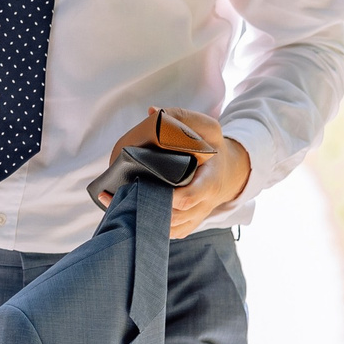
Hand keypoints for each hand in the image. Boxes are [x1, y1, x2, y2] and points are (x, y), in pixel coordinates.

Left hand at [102, 106, 248, 237]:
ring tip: (113, 198)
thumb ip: (185, 119)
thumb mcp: (209, 130)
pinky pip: (165, 232)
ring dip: (140, 216)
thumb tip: (152, 111)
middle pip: (172, 216)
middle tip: (120, 190)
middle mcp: (202, 206)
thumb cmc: (215, 150)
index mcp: (209, 183)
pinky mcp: (185, 226)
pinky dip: (144, 224)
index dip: (171, 198)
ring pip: (165, 228)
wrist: (229, 174)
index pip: (190, 197)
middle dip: (146, 206)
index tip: (150, 187)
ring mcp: (193, 219)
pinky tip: (122, 209)